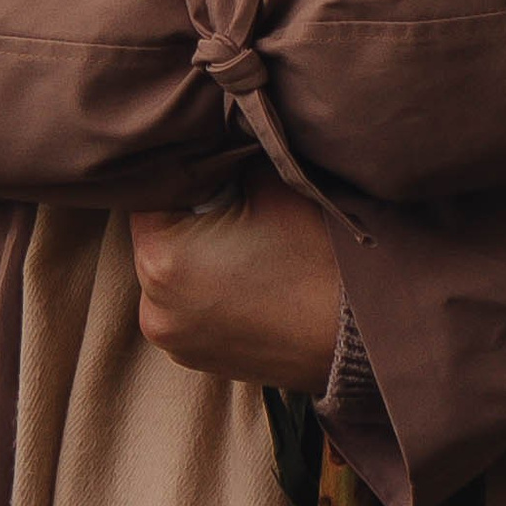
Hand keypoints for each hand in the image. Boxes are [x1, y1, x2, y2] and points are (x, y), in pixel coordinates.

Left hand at [130, 182, 342, 388]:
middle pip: (158, 233)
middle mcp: (154, 308)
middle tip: (234, 195)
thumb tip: (213, 146)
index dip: (184, 170)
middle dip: (190, 210)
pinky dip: (207, 283)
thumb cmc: (313, 258)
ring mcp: (174, 341)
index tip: (214, 162)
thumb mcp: (269, 184)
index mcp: (162, 260)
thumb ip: (228, 161)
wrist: (355, 336)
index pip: (150, 193)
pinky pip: (187, 303)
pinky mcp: (197, 359)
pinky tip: (247, 270)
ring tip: (244, 236)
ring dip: (196, 249)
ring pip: (172, 269)